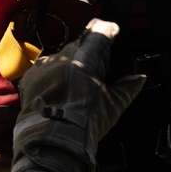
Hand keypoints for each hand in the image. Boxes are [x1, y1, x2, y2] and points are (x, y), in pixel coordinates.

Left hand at [9, 18, 144, 171]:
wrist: (52, 141)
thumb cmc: (84, 122)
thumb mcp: (112, 105)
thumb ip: (127, 87)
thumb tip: (139, 78)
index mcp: (85, 58)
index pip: (99, 31)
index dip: (108, 30)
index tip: (112, 31)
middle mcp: (63, 56)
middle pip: (80, 45)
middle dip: (90, 53)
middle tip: (97, 70)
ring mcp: (45, 66)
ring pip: (62, 57)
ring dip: (70, 64)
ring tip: (75, 85)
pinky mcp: (30, 77)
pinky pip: (44, 69)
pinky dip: (52, 75)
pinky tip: (58, 90)